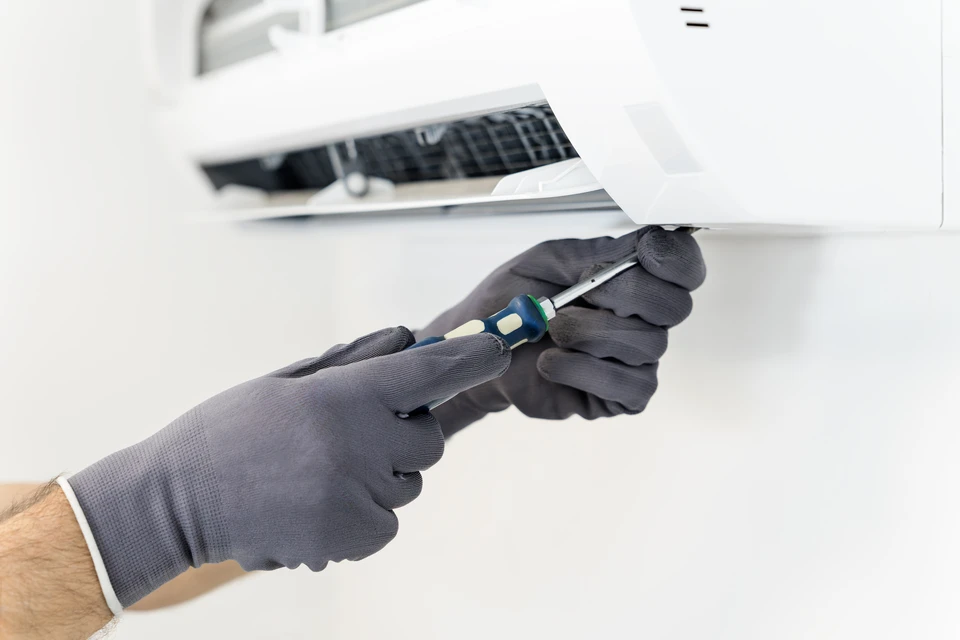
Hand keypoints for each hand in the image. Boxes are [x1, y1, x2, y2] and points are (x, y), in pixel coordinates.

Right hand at [65, 327, 510, 607]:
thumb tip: (409, 338)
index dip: (469, 358)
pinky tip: (319, 503)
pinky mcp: (347, 540)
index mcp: (341, 397)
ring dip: (383, 477)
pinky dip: (366, 515)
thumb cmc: (232, 429)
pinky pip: (387, 523)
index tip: (496, 348)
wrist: (178, 499)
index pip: (426, 373)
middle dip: (406, 435)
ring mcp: (353, 496)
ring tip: (321, 472)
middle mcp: (355, 446)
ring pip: (408, 486)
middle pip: (429, 441)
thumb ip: (356, 361)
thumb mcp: (289, 381)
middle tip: (358, 432)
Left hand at [421, 228, 705, 435]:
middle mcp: (642, 316)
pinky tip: (552, 363)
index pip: (683, 265)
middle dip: (622, 295)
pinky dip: (583, 371)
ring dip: (588, 334)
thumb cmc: (512, 301)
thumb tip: (642, 248)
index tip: (644, 255)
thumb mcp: (546, 260)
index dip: (674, 259)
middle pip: (673, 305)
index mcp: (630, 275)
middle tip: (575, 296)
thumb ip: (595, 254)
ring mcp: (635, 358)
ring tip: (551, 331)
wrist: (479, 346)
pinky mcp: (621, 396)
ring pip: (646, 344)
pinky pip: (629, 385)